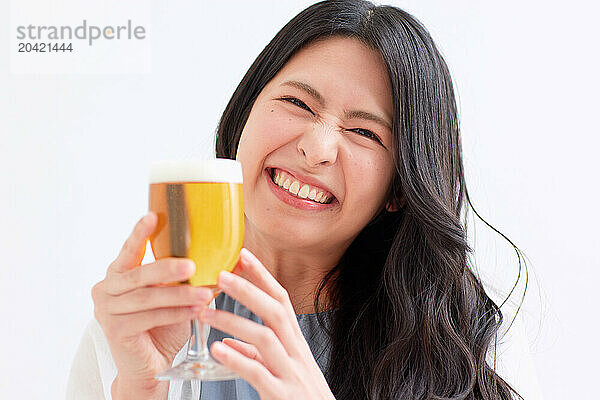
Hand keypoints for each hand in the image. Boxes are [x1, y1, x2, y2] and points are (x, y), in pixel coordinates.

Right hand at [91, 213, 213, 398]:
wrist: (149, 365)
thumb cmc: (161, 326)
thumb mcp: (173, 295)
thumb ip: (184, 276)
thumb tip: (223, 257)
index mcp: (118, 274)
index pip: (129, 250)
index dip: (140, 233)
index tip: (153, 216)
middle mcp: (106, 289)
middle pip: (140, 274)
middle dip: (168, 268)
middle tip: (192, 265)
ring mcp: (106, 310)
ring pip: (147, 297)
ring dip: (179, 295)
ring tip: (204, 292)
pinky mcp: (115, 330)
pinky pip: (149, 317)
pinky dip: (175, 313)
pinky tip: (195, 310)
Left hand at [199, 248, 334, 399]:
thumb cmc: (301, 398)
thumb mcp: (284, 371)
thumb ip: (256, 356)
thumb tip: (228, 343)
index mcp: (294, 344)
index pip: (281, 300)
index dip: (263, 276)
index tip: (244, 255)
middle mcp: (296, 353)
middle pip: (275, 312)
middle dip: (248, 290)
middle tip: (221, 274)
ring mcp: (291, 373)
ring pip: (265, 338)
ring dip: (234, 321)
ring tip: (206, 312)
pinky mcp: (283, 395)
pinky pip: (259, 373)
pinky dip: (237, 360)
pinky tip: (217, 350)